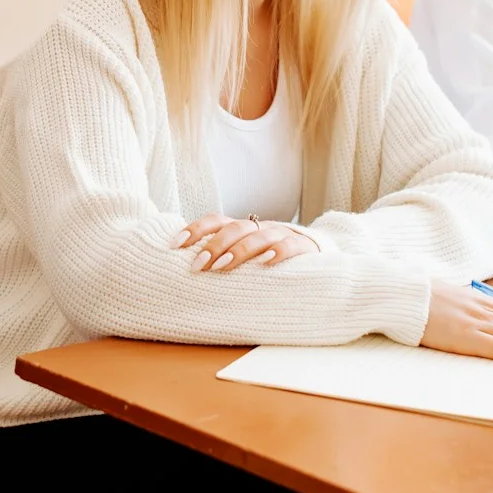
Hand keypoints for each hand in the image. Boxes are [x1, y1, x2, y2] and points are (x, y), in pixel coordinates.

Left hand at [171, 214, 317, 271]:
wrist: (317, 256)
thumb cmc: (270, 261)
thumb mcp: (245, 257)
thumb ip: (223, 259)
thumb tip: (186, 271)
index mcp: (242, 229)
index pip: (215, 221)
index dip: (195, 229)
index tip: (176, 245)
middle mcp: (259, 228)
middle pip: (235, 229)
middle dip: (214, 246)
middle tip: (198, 266)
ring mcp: (282, 235)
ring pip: (259, 236)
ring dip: (239, 251)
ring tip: (223, 266)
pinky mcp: (304, 246)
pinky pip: (291, 246)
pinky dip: (279, 252)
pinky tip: (267, 262)